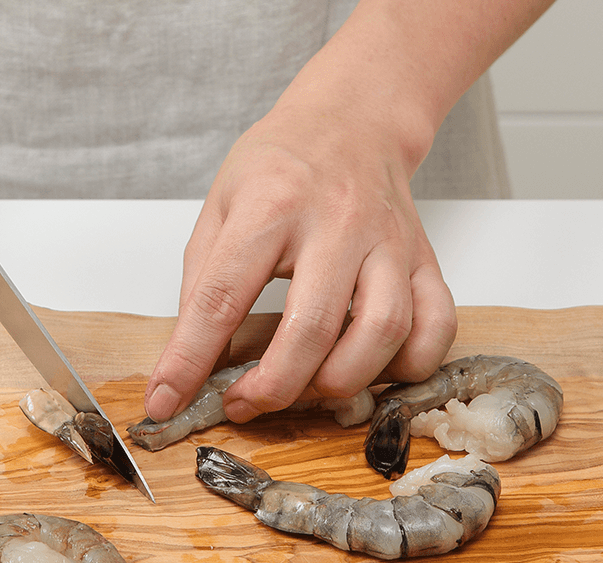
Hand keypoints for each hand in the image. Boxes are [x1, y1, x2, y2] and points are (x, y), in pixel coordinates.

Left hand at [143, 99, 457, 423]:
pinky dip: (408, 366)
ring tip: (306, 390)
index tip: (167, 400)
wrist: (354, 119)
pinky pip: (435, 327)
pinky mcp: (424, 259)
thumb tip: (189, 364)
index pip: (221, 296)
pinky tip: (373, 372)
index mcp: (270, 205)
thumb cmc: (283, 164)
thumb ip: (202, 284)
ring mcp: (388, 242)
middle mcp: (335, 223)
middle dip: (273, 387)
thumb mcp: (220, 206)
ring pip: (382, 332)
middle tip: (245, 403)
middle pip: (310, 327)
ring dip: (340, 383)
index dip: (189, 360)